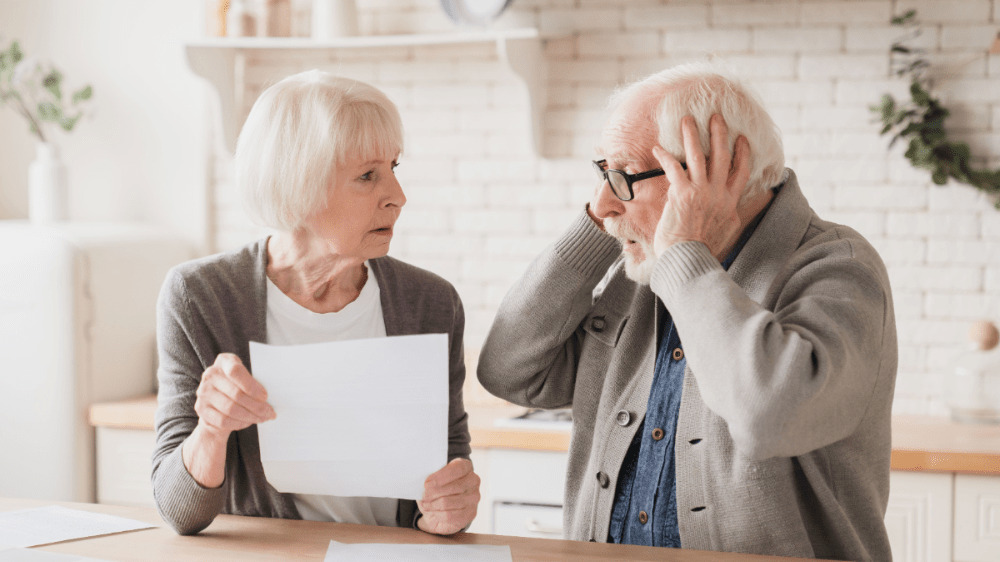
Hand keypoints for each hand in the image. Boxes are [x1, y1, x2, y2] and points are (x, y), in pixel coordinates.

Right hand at [193, 353, 275, 442]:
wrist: (217, 401)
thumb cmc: (238, 386)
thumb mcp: (246, 377)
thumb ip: (255, 382)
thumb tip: (271, 398)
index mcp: (224, 361)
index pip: (235, 371)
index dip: (252, 386)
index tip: (265, 396)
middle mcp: (210, 374)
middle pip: (236, 394)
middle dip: (257, 406)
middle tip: (270, 412)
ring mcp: (203, 391)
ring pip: (231, 409)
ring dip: (251, 416)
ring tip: (263, 418)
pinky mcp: (201, 408)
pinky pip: (223, 420)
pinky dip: (240, 423)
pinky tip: (249, 421)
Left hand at [416, 458, 480, 534]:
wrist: (443, 507)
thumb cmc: (438, 488)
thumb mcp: (434, 479)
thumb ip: (431, 477)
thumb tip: (421, 482)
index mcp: (466, 466)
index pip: (458, 469)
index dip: (441, 476)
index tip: (427, 483)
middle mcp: (473, 481)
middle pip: (454, 487)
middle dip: (434, 492)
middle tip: (423, 495)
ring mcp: (474, 497)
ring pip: (448, 502)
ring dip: (433, 504)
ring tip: (425, 504)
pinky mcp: (470, 513)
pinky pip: (449, 515)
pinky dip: (437, 514)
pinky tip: (432, 511)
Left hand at [652, 114, 751, 259]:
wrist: (689, 259)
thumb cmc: (703, 250)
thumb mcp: (726, 231)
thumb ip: (729, 215)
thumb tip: (731, 210)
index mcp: (730, 202)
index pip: (741, 172)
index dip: (742, 153)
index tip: (741, 139)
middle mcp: (718, 193)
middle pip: (722, 156)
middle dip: (719, 134)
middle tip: (716, 117)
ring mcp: (701, 192)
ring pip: (698, 156)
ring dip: (692, 135)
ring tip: (687, 120)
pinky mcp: (682, 194)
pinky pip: (673, 168)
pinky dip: (665, 156)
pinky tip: (657, 148)